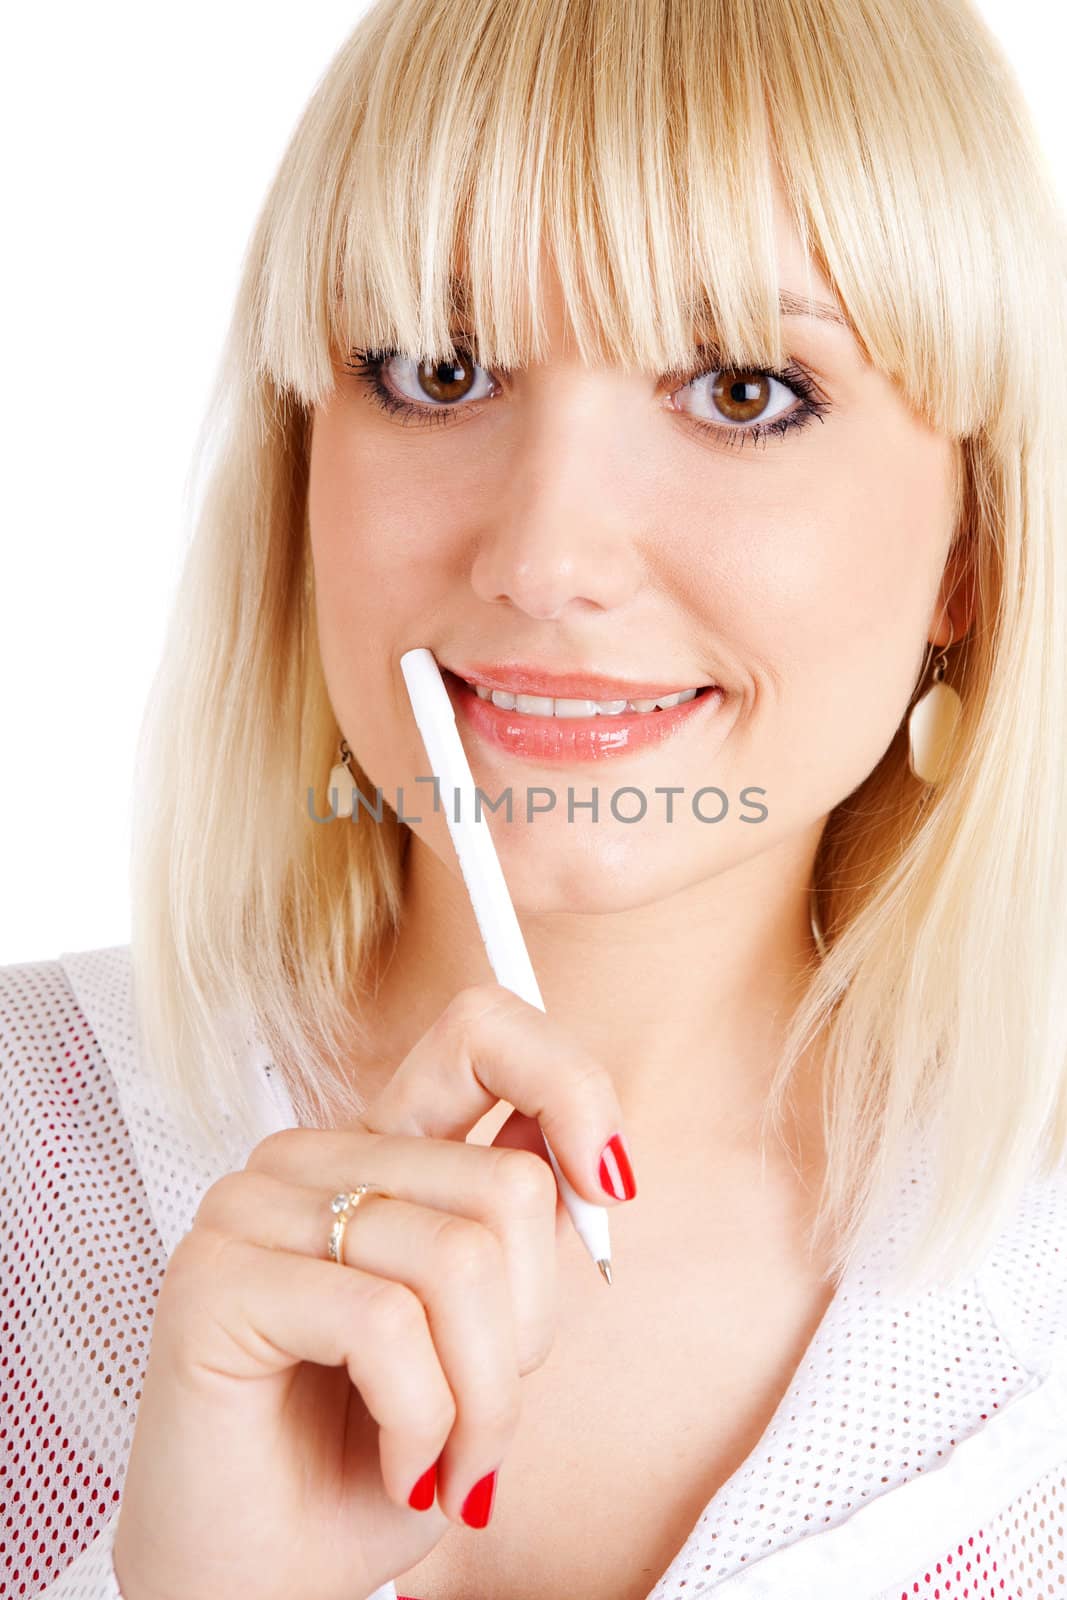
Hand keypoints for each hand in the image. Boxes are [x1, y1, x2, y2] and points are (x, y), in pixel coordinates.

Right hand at [111, 983, 637, 1599]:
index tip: (610, 1184)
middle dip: (529, 1334)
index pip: (482, 1030)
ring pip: (461, 1259)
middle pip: (507, 1186)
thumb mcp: (483, 1339)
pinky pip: (386, 1323)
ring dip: (484, 1401)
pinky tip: (400, 1469)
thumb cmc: (366, 1464)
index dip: (570, 1084)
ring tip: (448, 1462)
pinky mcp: (215, 1277)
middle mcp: (313, 1159)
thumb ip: (519, 1237)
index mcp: (379, 1153)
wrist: (260, 1580)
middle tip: (483, 1421)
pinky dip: (423, 1423)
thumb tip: (589, 1160)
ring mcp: (254, 1207)